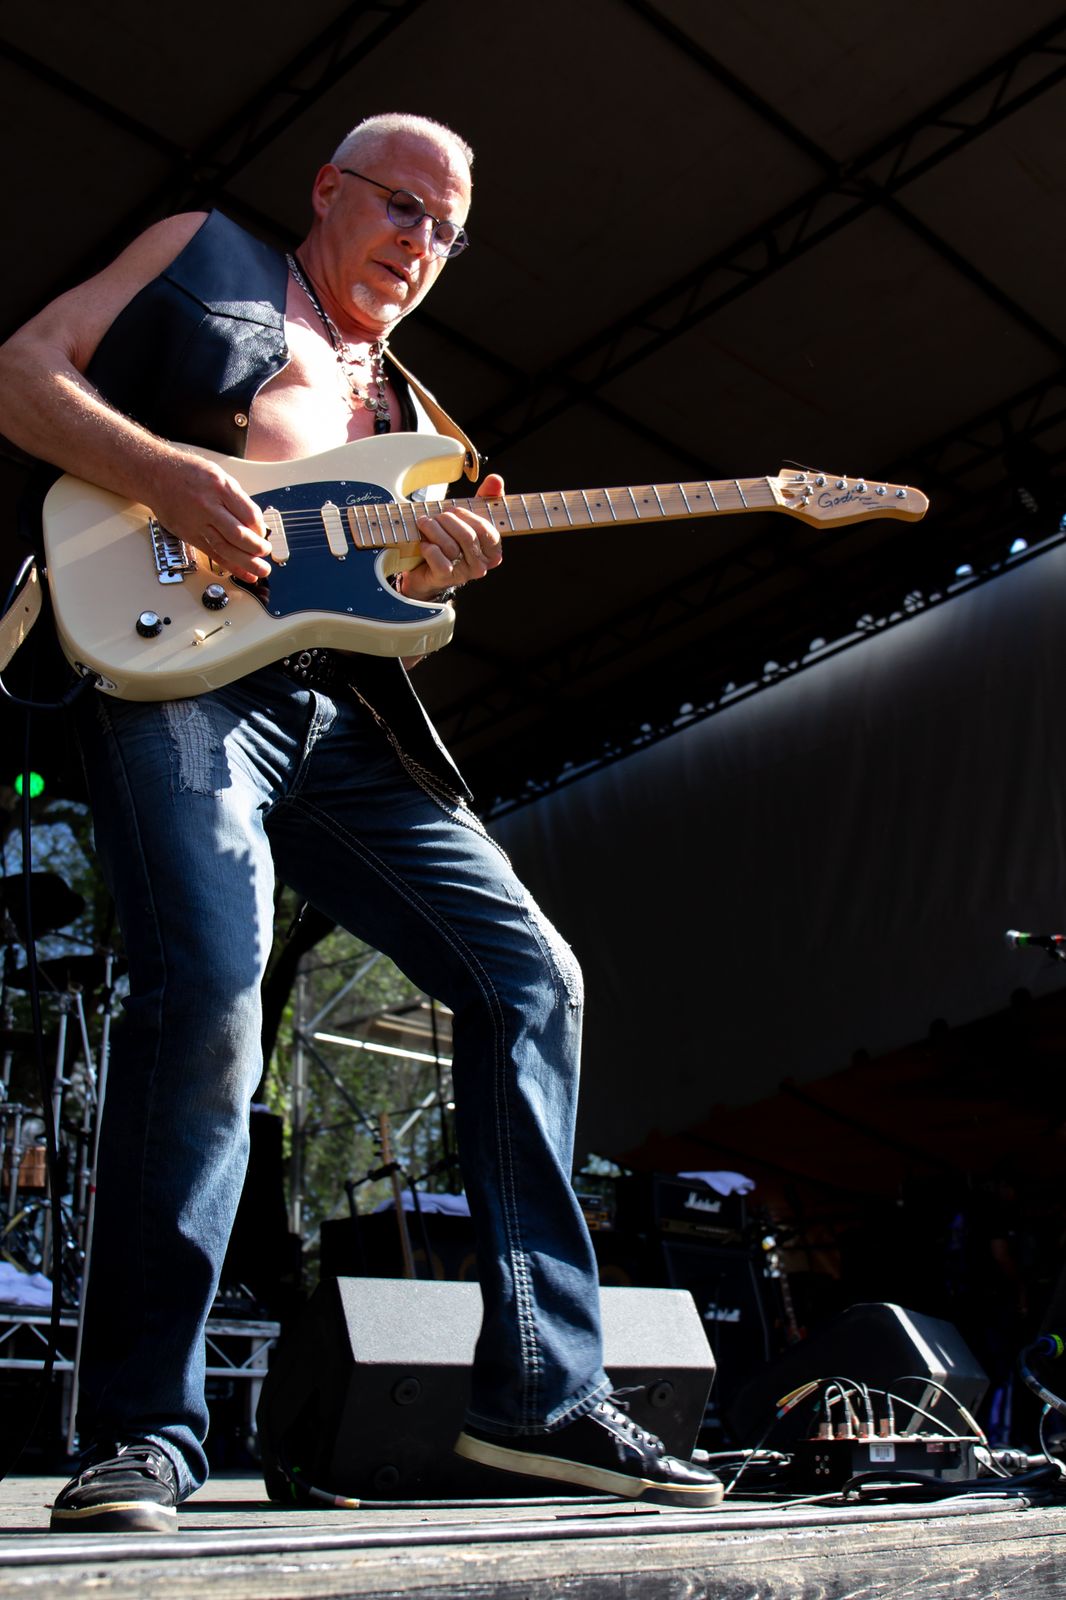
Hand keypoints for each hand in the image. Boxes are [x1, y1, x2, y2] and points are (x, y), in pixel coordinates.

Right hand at [146, 446, 272, 583]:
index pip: (249, 514)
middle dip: (257, 548)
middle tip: (265, 552)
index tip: (263, 532)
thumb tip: (254, 521)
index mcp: (219, 487)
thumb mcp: (218, 475)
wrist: (155, 475)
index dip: (260, 527)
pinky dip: (230, 566)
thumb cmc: (187, 473)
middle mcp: (208, 506)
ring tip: (261, 570)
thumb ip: (236, 497)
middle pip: (238, 535)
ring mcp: (196, 522)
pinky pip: (212, 554)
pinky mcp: (189, 535)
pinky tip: (243, 573)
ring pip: (225, 548)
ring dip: (247, 563)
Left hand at [402, 472, 505, 599]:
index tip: (453, 510)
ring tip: (424, 524)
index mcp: (493, 551)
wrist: (427, 567)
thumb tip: (495, 479)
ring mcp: (464, 573)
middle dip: (447, 521)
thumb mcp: (470, 517)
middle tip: (435, 516)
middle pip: (467, 536)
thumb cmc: (452, 540)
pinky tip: (424, 543)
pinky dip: (428, 547)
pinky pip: (439, 559)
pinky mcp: (446, 578)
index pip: (486, 530)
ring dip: (433, 530)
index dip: (467, 516)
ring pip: (451, 546)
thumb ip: (486, 497)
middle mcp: (482, 565)